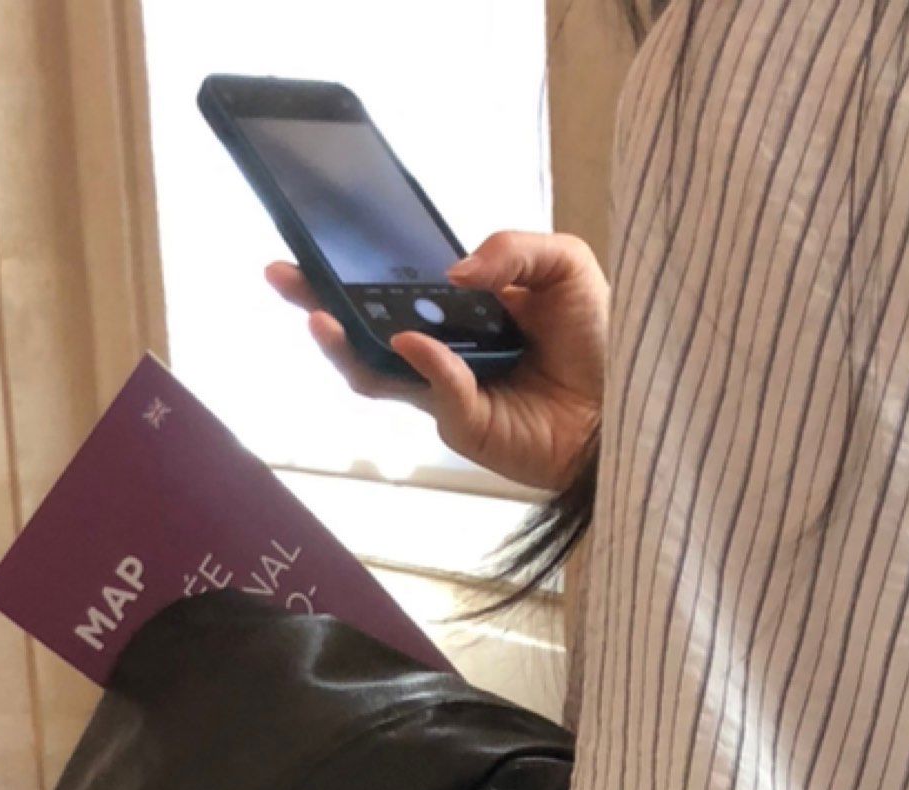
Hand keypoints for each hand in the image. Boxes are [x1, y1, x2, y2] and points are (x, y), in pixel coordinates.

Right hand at [263, 230, 607, 495]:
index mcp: (458, 311)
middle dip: (317, 302)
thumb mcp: (565, 266)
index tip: (312, 243)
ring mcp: (446, 393)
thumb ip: (511, 250)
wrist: (627, 406)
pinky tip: (411, 343)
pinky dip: (423, 366)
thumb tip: (452, 272)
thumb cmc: (599, 339)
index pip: (394, 287)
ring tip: (319, 316)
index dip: (351, 268)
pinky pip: (434, 394)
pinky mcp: (465, 426)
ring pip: (378, 375)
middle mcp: (441, 353)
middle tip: (282, 275)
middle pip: (365, 333)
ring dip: (346, 345)